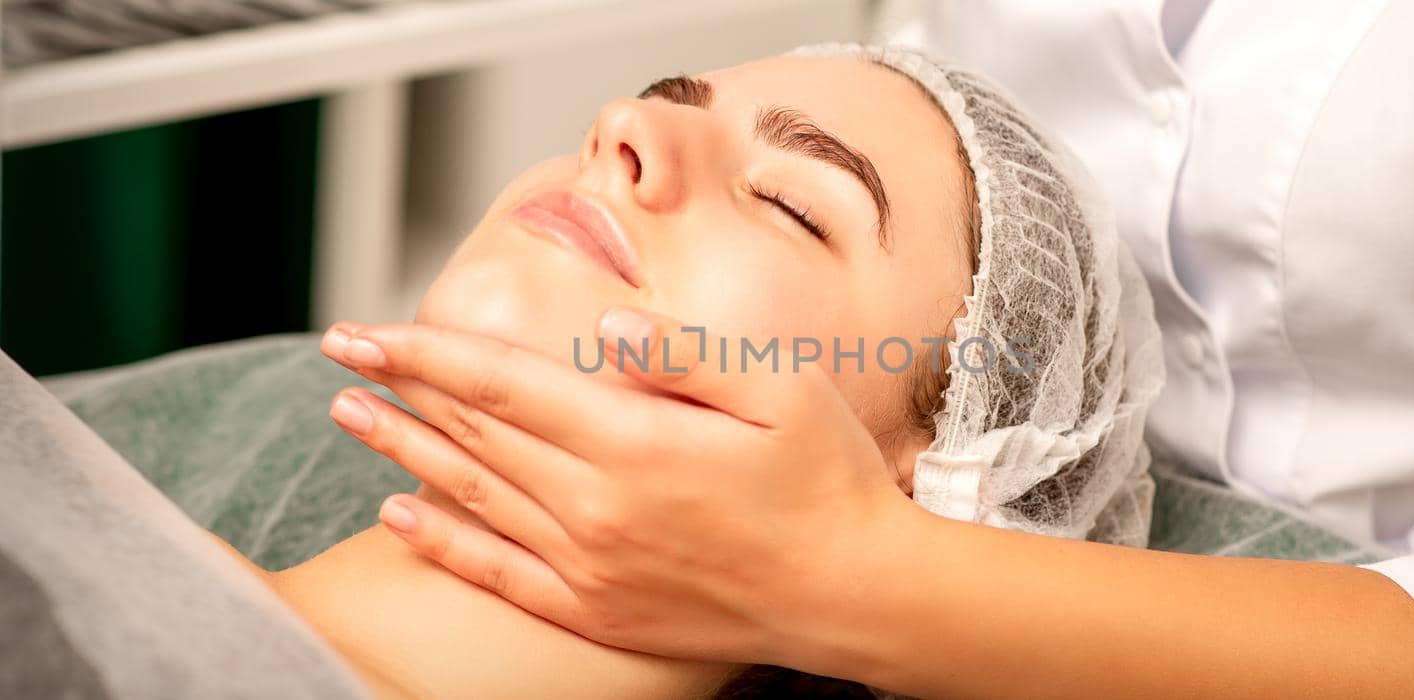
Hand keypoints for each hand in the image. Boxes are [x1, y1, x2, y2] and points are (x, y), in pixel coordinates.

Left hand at [318, 310, 919, 665]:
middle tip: (340, 356)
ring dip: (403, 454)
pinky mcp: (597, 610)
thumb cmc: (828, 481)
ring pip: (473, 497)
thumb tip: (609, 327)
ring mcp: (591, 566)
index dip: (424, 353)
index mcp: (636, 442)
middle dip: (398, 389)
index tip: (364, 330)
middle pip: (473, 435)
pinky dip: (442, 543)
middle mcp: (597, 506)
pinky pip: (498, 573)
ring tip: (349, 417)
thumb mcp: (782, 390)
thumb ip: (689, 353)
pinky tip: (397, 518)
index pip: (502, 383)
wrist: (854, 594)